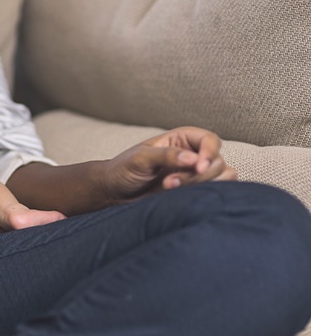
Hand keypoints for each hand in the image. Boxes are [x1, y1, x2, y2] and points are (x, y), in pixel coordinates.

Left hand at [103, 126, 237, 200]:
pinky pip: (215, 193)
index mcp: (181, 139)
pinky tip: (177, 195)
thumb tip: (194, 159)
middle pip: (217, 162)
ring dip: (200, 185)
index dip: (209, 153)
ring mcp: (194, 175)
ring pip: (222, 178)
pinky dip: (203, 195)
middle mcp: (192, 155)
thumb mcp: (141, 158)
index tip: (198, 167)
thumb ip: (167, 156)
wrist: (114, 192)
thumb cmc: (124, 169)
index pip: (210, 140)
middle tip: (169, 181)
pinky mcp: (193, 192)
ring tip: (169, 187)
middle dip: (196, 175)